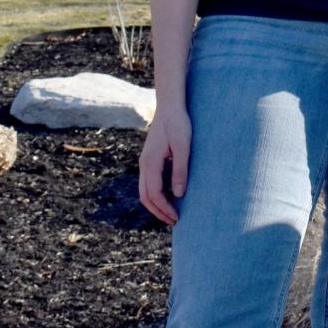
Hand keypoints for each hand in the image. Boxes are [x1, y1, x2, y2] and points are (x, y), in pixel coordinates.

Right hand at [138, 103, 190, 226]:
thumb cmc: (179, 124)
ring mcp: (144, 162)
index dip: (164, 208)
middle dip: (158, 211)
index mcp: (151, 162)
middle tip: (174, 221)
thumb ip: (180, 169)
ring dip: (156, 204)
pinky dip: (155, 195)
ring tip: (170, 213)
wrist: (169, 106)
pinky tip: (169, 197)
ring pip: (144, 191)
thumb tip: (179, 194)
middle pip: (145, 196)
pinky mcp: (149, 159)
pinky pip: (148, 183)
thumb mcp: (184, 146)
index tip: (177, 217)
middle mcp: (144, 164)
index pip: (154, 194)